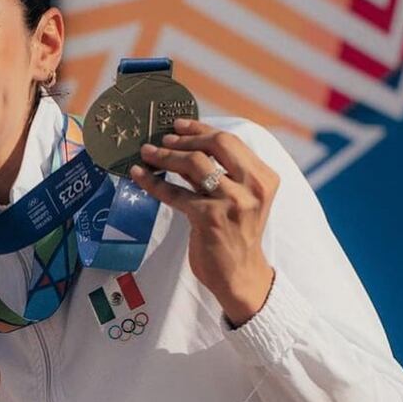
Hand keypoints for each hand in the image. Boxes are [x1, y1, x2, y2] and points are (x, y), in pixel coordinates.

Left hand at [130, 118, 277, 326]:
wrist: (241, 276)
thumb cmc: (236, 235)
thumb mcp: (238, 199)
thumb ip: (218, 174)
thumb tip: (183, 146)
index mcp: (264, 178)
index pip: (230, 141)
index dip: (201, 129)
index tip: (178, 124)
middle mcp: (253, 187)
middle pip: (216, 144)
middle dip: (184, 139)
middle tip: (161, 140)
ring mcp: (233, 202)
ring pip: (194, 164)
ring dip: (166, 156)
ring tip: (147, 153)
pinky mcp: (210, 218)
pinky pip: (175, 193)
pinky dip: (153, 182)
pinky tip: (139, 175)